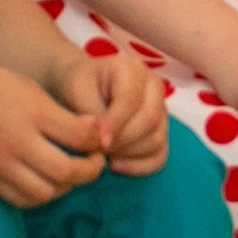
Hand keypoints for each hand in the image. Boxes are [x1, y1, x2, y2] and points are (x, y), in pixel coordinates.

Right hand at [0, 66, 104, 206]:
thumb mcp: (31, 89)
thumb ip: (62, 114)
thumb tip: (92, 131)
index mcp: (33, 113)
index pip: (81, 137)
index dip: (98, 142)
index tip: (99, 141)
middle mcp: (16, 141)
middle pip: (66, 171)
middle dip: (90, 171)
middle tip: (94, 163)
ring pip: (44, 192)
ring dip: (65, 187)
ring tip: (71, 174)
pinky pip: (20, 199)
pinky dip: (39, 195)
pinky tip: (46, 182)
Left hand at [53, 52, 168, 173]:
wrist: (79, 88)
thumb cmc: (75, 86)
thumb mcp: (75, 90)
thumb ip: (90, 112)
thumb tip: (103, 141)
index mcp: (134, 71)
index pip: (131, 100)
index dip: (115, 123)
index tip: (97, 143)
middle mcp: (154, 88)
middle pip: (149, 120)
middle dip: (122, 141)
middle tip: (96, 151)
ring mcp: (162, 110)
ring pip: (156, 139)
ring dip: (128, 153)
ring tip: (102, 155)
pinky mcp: (161, 131)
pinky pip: (160, 155)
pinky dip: (140, 166)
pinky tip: (116, 165)